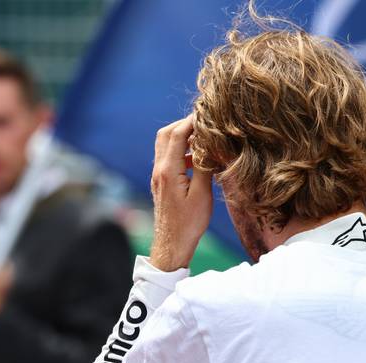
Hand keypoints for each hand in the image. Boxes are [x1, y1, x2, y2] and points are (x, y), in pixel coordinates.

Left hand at [151, 114, 212, 270]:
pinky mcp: (161, 183)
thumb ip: (204, 167)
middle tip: (203, 123)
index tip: (206, 115)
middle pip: (166, 134)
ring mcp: (158, 176)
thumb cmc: (189, 223)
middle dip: (184, 124)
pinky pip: (168, 158)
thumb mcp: (202, 195)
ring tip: (202, 140)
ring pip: (165, 145)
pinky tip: (197, 160)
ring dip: (182, 137)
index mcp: (169, 171)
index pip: (177, 135)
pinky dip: (181, 151)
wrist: (172, 244)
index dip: (191, 121)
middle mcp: (159, 170)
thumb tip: (208, 146)